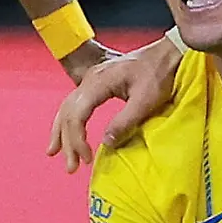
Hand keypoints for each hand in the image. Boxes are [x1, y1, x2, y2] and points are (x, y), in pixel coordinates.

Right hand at [47, 36, 182, 172]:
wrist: (167, 54)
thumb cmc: (159, 75)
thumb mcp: (145, 101)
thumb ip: (125, 121)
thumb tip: (106, 143)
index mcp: (99, 82)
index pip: (77, 114)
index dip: (77, 139)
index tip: (87, 159)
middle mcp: (89, 79)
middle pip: (68, 113)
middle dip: (67, 142)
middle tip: (72, 168)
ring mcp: (91, 80)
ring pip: (68, 108)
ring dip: (62, 133)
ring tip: (54, 154)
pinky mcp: (97, 83)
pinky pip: (75, 104)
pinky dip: (68, 121)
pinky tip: (65, 134)